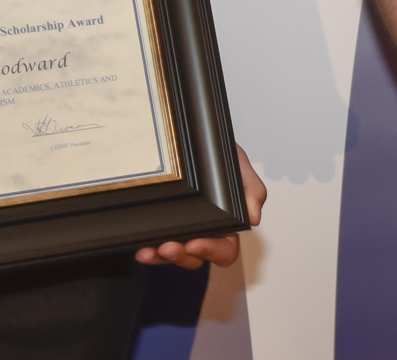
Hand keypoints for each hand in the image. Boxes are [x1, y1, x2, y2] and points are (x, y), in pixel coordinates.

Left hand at [134, 144, 266, 268]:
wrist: (191, 138)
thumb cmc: (218, 154)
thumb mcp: (238, 164)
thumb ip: (252, 188)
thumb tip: (254, 217)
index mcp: (228, 225)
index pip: (225, 250)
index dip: (211, 251)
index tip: (196, 243)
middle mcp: (205, 232)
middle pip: (196, 258)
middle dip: (182, 256)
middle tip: (170, 246)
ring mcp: (183, 232)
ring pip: (175, 256)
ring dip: (162, 257)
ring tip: (152, 249)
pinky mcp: (164, 228)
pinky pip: (156, 247)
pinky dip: (149, 252)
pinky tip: (142, 248)